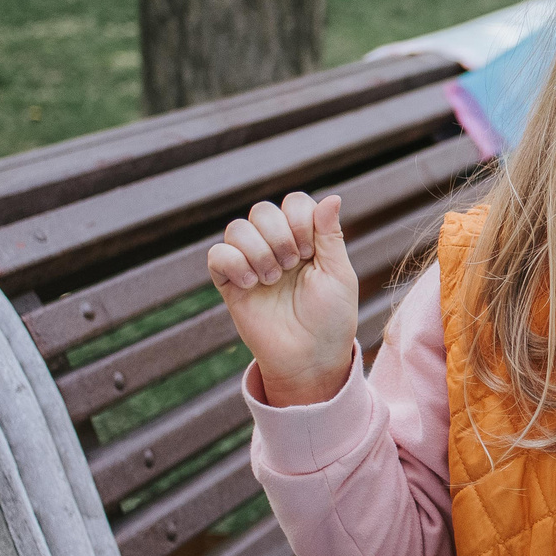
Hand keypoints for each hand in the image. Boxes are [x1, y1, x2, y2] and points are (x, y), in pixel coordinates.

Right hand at [207, 192, 357, 406]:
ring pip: (237, 228)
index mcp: (305, 240)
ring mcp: (251, 263)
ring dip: (258, 251)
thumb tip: (332, 197)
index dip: (300, 220)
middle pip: (263, 210)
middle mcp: (276, 246)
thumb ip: (330, 235)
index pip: (294, 203)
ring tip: (272, 279)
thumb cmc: (330, 318)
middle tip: (292, 266)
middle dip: (280, 236)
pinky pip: (217, 255)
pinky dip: (233, 263)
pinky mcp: (229, 283)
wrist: (309, 357)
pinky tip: (251, 283)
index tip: (310, 252)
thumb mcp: (339, 274)